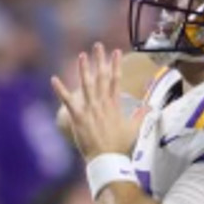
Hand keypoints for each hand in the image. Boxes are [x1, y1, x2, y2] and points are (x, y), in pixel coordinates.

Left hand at [51, 44, 141, 160]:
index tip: (115, 51)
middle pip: (102, 77)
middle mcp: (103, 103)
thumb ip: (141, 116)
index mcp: (114, 105)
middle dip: (100, 60)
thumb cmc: (120, 146)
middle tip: (98, 45)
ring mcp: (90, 109)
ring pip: (86, 84)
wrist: (108, 159)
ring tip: (82, 55)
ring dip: (84, 69)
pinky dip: (60, 90)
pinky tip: (54, 79)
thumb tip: (150, 108)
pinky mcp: (79, 117)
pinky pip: (68, 101)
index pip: (116, 80)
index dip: (115, 65)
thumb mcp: (134, 129)